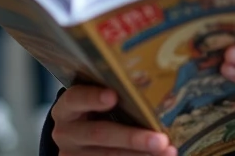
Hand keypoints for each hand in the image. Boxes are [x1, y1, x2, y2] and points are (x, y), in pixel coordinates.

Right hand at [49, 85, 176, 155]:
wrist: (74, 136)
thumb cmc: (91, 109)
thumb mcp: (91, 98)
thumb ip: (110, 92)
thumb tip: (148, 85)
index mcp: (66, 108)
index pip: (76, 99)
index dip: (93, 98)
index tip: (112, 95)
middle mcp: (66, 133)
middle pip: (100, 134)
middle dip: (132, 138)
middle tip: (160, 139)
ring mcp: (74, 154)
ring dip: (141, 155)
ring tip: (167, 151)